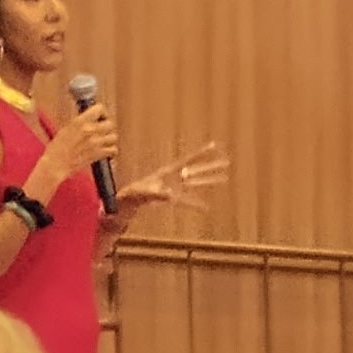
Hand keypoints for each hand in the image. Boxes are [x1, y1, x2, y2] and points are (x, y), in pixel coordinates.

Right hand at [34, 102, 118, 196]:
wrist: (56, 164)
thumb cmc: (57, 148)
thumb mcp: (66, 129)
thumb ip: (80, 123)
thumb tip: (89, 119)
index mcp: (80, 122)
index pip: (99, 109)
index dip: (101, 112)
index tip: (99, 116)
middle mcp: (89, 131)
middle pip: (109, 123)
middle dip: (106, 126)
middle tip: (102, 130)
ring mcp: (95, 143)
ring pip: (113, 136)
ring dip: (109, 138)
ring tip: (104, 141)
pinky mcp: (98, 155)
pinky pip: (113, 149)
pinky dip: (111, 150)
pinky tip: (106, 150)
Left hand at [114, 143, 229, 215]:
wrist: (125, 201)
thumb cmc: (130, 195)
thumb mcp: (141, 193)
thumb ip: (156, 194)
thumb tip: (170, 194)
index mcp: (166, 172)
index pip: (187, 160)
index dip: (201, 153)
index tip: (213, 145)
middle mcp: (173, 178)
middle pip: (196, 170)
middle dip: (211, 166)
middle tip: (227, 162)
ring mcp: (173, 187)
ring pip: (195, 182)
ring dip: (208, 181)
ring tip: (224, 178)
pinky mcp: (171, 199)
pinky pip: (187, 201)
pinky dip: (196, 204)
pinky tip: (206, 208)